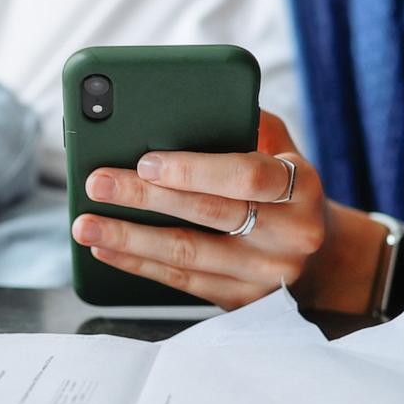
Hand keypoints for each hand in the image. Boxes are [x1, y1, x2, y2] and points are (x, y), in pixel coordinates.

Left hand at [70, 112, 328, 308]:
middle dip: (145, 197)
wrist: (318, 260)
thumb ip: (247, 123)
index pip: (246, 177)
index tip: (146, 160)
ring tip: (85, 223)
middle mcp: (290, 236)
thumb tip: (190, 100)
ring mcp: (266, 275)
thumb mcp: (283, 151)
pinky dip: (138, 264)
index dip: (194, 169)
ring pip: (187, 255)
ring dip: (129, 239)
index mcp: (301, 189)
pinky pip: (181, 283)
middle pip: (208, 214)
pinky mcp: (242, 302)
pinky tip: (105, 247)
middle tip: (97, 183)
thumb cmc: (282, 190)